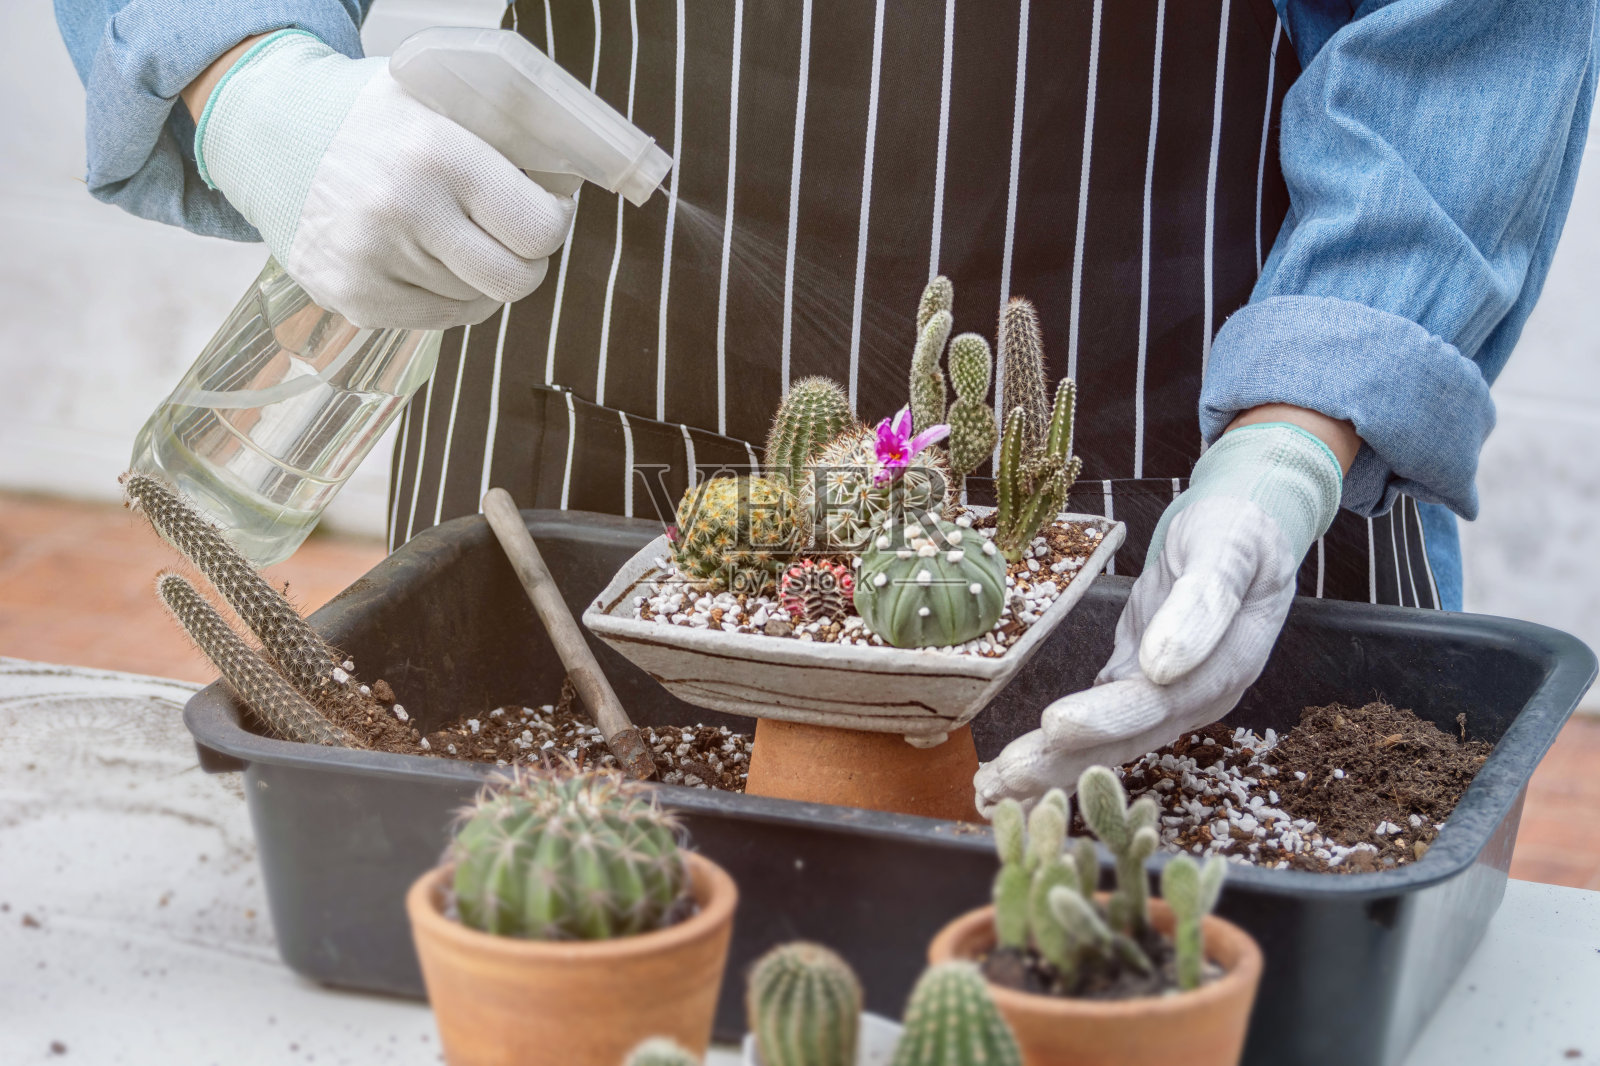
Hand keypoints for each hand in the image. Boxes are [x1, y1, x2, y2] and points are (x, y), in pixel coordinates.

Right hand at [191, 31, 575, 328]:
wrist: (270, 131)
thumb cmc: (376, 118)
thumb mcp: (440, 99)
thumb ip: (505, 141)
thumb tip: (568, 192)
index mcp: (437, 155)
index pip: (538, 230)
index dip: (551, 224)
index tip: (542, 211)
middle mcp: (402, 211)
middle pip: (516, 281)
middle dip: (524, 261)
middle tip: (508, 235)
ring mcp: (373, 262)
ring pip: (477, 302)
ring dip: (477, 275)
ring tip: (447, 233)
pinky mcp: (353, 300)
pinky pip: (438, 320)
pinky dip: (444, 296)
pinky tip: (423, 258)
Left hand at [974, 421, 1345, 814]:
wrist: (1246, 529)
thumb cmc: (1239, 530)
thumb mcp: (1230, 547)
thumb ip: (1206, 600)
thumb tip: (1165, 664)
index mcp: (1224, 667)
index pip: (1160, 702)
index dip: (1109, 718)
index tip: (1057, 725)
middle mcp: (1195, 695)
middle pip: (1127, 735)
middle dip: (1065, 760)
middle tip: (1004, 777)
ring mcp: (1166, 695)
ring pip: (1109, 740)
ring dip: (1054, 766)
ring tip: (994, 789)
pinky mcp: (1138, 684)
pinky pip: (1098, 724)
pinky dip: (1060, 750)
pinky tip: (1016, 774)